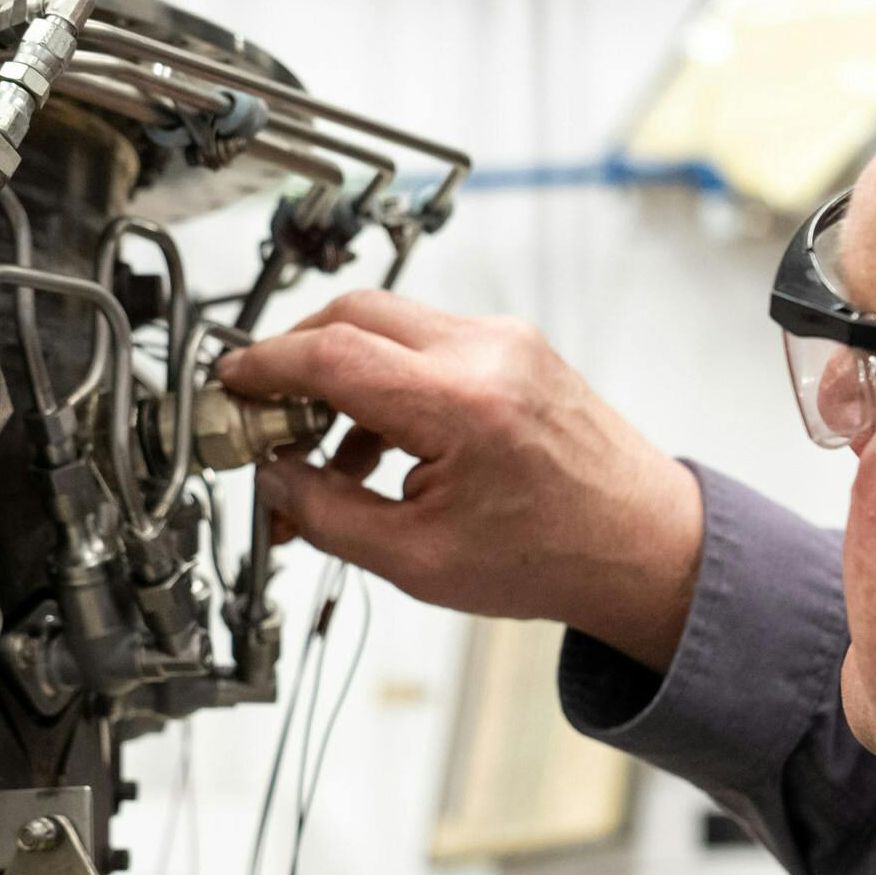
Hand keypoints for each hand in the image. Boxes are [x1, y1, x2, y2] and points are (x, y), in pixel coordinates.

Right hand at [215, 290, 704, 671]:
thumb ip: (327, 514)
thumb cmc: (554, 558)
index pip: (331, 354)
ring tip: (320, 458)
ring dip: (341, 377)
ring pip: (389, 324)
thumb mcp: (417, 560)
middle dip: (296, 359)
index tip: (230, 385)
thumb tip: (272, 478)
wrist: (645, 547)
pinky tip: (374, 450)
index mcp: (462, 402)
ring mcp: (508, 341)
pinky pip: (427, 344)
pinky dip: (386, 383)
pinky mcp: (518, 348)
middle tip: (265, 416)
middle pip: (353, 314)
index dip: (264, 366)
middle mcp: (487, 351)